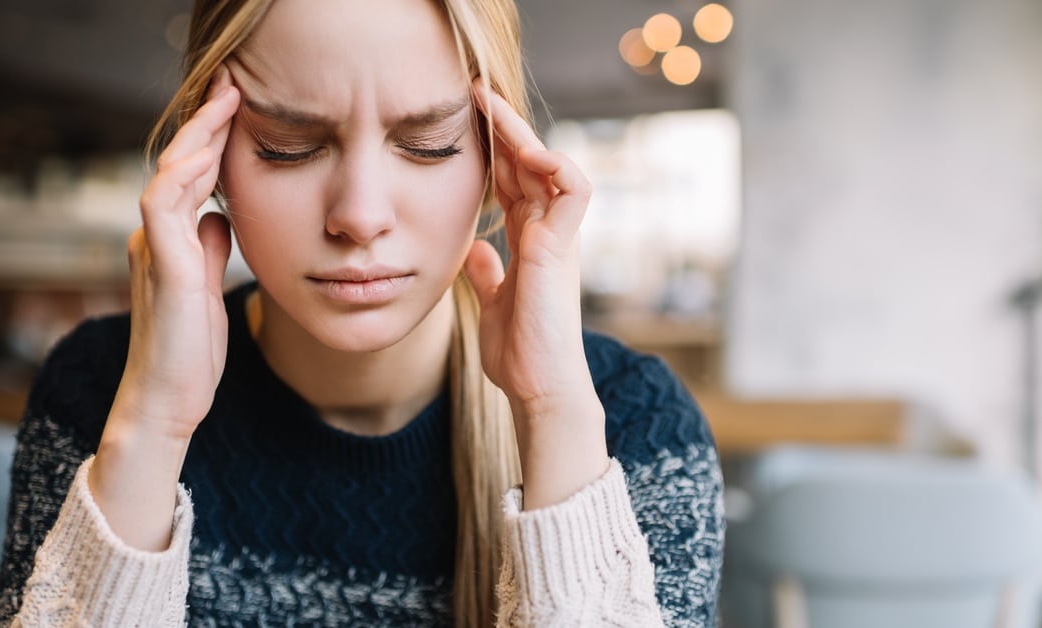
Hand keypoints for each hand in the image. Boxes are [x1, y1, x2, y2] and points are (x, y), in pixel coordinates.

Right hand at [91, 66, 238, 549]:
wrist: (168, 401)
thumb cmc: (190, 354)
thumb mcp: (209, 291)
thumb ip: (210, 252)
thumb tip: (220, 218)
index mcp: (170, 242)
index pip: (190, 178)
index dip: (212, 142)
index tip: (239, 110)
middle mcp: (156, 239)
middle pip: (178, 166)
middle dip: (206, 125)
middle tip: (232, 88)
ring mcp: (154, 251)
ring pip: (169, 176)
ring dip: (197, 139)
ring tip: (224, 105)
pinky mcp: (163, 269)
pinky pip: (163, 208)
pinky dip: (182, 178)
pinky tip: (205, 157)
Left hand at [464, 81, 608, 509]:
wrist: (540, 389)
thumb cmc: (521, 355)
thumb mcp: (492, 305)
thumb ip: (487, 276)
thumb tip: (475, 252)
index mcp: (531, 244)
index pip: (515, 184)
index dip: (496, 152)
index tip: (468, 122)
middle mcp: (548, 235)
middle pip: (531, 167)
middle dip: (506, 128)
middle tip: (476, 93)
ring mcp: (558, 240)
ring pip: (552, 169)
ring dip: (525, 136)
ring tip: (494, 110)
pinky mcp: (562, 249)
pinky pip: (574, 191)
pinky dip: (555, 165)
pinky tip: (527, 152)